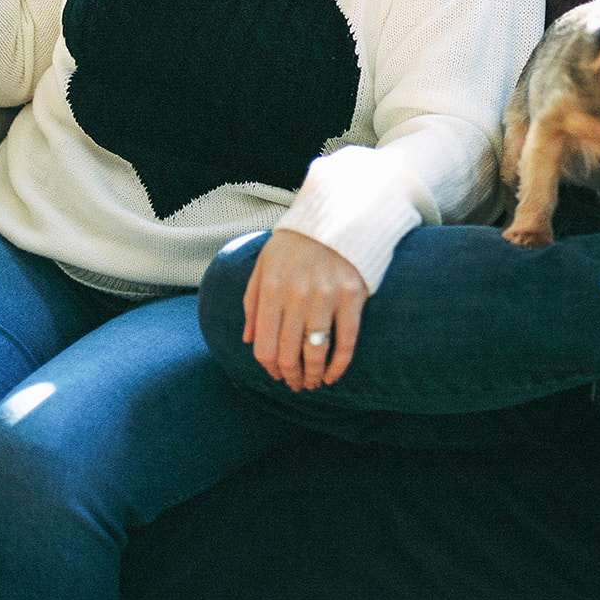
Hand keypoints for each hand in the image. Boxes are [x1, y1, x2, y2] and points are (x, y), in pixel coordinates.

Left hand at [242, 229, 368, 391]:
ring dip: (313, 375)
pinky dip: (339, 365)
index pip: (264, 346)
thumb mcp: (264, 264)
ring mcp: (326, 296)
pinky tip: (333, 376)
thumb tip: (247, 340)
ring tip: (312, 383)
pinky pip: (346, 340)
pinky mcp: (352, 296)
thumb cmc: (295, 243)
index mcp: (271, 288)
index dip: (269, 368)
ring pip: (316, 352)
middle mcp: (296, 295)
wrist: (336, 215)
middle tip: (295, 384)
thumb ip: (252, 302)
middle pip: (289, 354)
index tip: (275, 374)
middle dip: (290, 376)